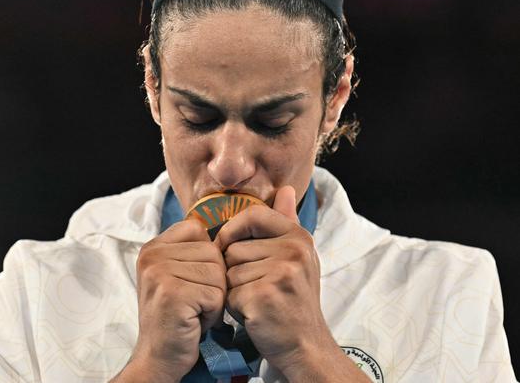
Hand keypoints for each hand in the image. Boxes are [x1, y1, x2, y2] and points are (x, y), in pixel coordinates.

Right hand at [124, 220, 225, 382]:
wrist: (158, 357)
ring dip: (214, 298)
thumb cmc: (176, 315)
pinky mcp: (173, 294)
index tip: (194, 279)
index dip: (207, 256)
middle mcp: (152, 255)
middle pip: (212, 252)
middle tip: (194, 301)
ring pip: (218, 274)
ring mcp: (160, 273)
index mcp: (153, 246)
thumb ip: (192, 251)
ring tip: (194, 311)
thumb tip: (227, 232)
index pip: (197, 229)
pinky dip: (213, 313)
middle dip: (214, 281)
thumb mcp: (176, 274)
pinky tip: (195, 321)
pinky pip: (216, 295)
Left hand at [215, 186, 367, 380]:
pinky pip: (229, 293)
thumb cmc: (293, 299)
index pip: (253, 214)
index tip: (229, 245)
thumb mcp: (296, 257)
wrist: (304, 344)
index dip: (233, 229)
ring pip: (229, 271)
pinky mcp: (264, 296)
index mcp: (298, 237)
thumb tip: (287, 189)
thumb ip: (286, 221)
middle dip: (236, 271)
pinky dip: (234, 307)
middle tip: (258, 288)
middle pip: (234, 247)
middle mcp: (293, 251)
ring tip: (257, 300)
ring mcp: (280, 273)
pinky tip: (254, 314)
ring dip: (234, 290)